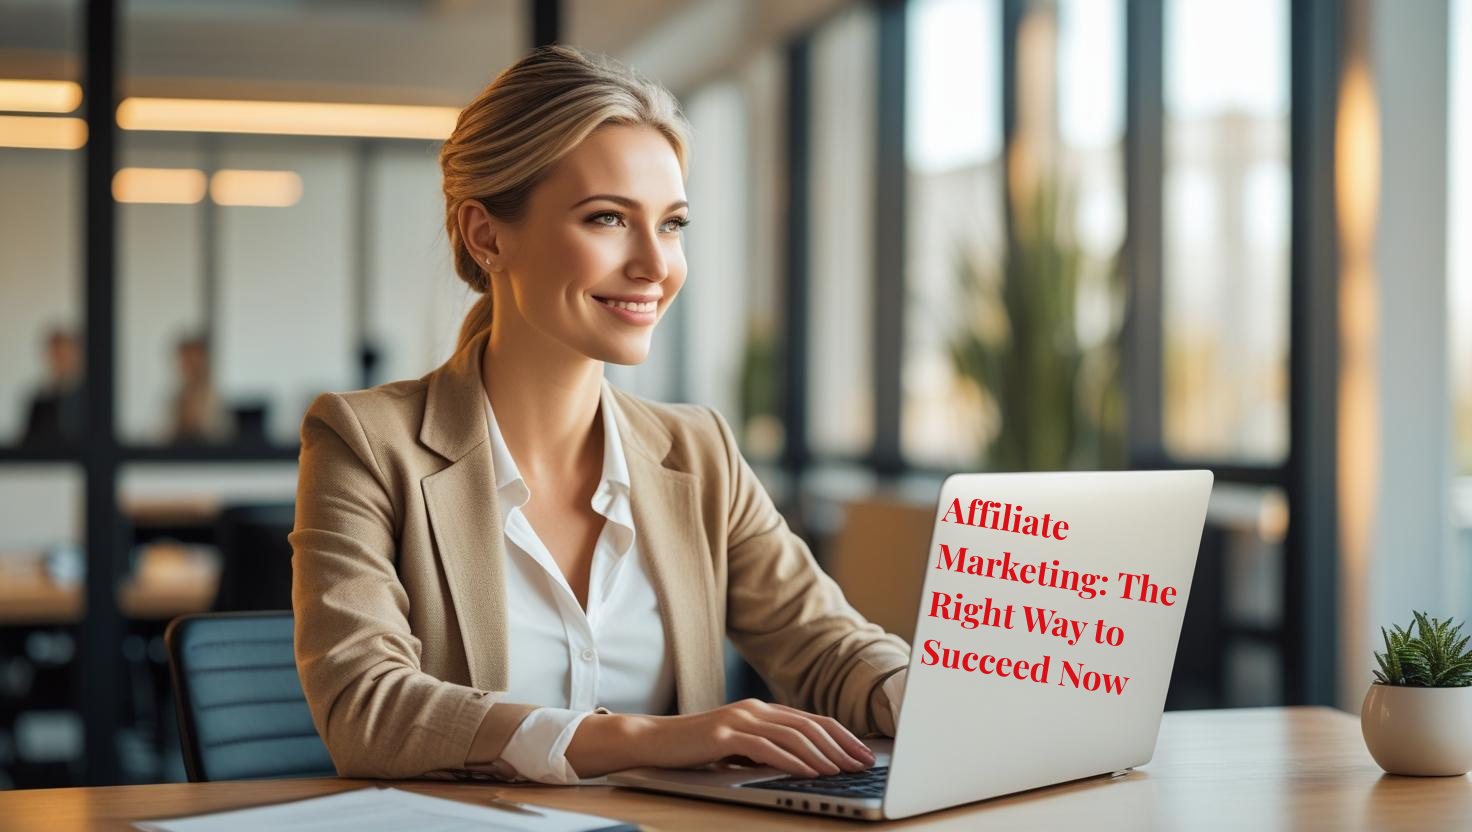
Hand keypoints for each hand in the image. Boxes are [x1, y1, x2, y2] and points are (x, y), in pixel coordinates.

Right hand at [566, 698, 876, 778]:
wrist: (652, 740)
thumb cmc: (696, 748)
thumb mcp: (738, 748)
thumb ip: (767, 749)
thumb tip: (806, 765)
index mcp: (762, 710)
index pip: (812, 720)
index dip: (842, 736)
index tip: (863, 754)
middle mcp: (755, 709)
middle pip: (810, 724)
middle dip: (841, 745)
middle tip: (864, 764)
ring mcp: (739, 719)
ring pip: (793, 734)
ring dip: (823, 754)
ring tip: (843, 771)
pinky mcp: (724, 734)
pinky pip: (766, 747)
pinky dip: (792, 759)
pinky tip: (809, 771)